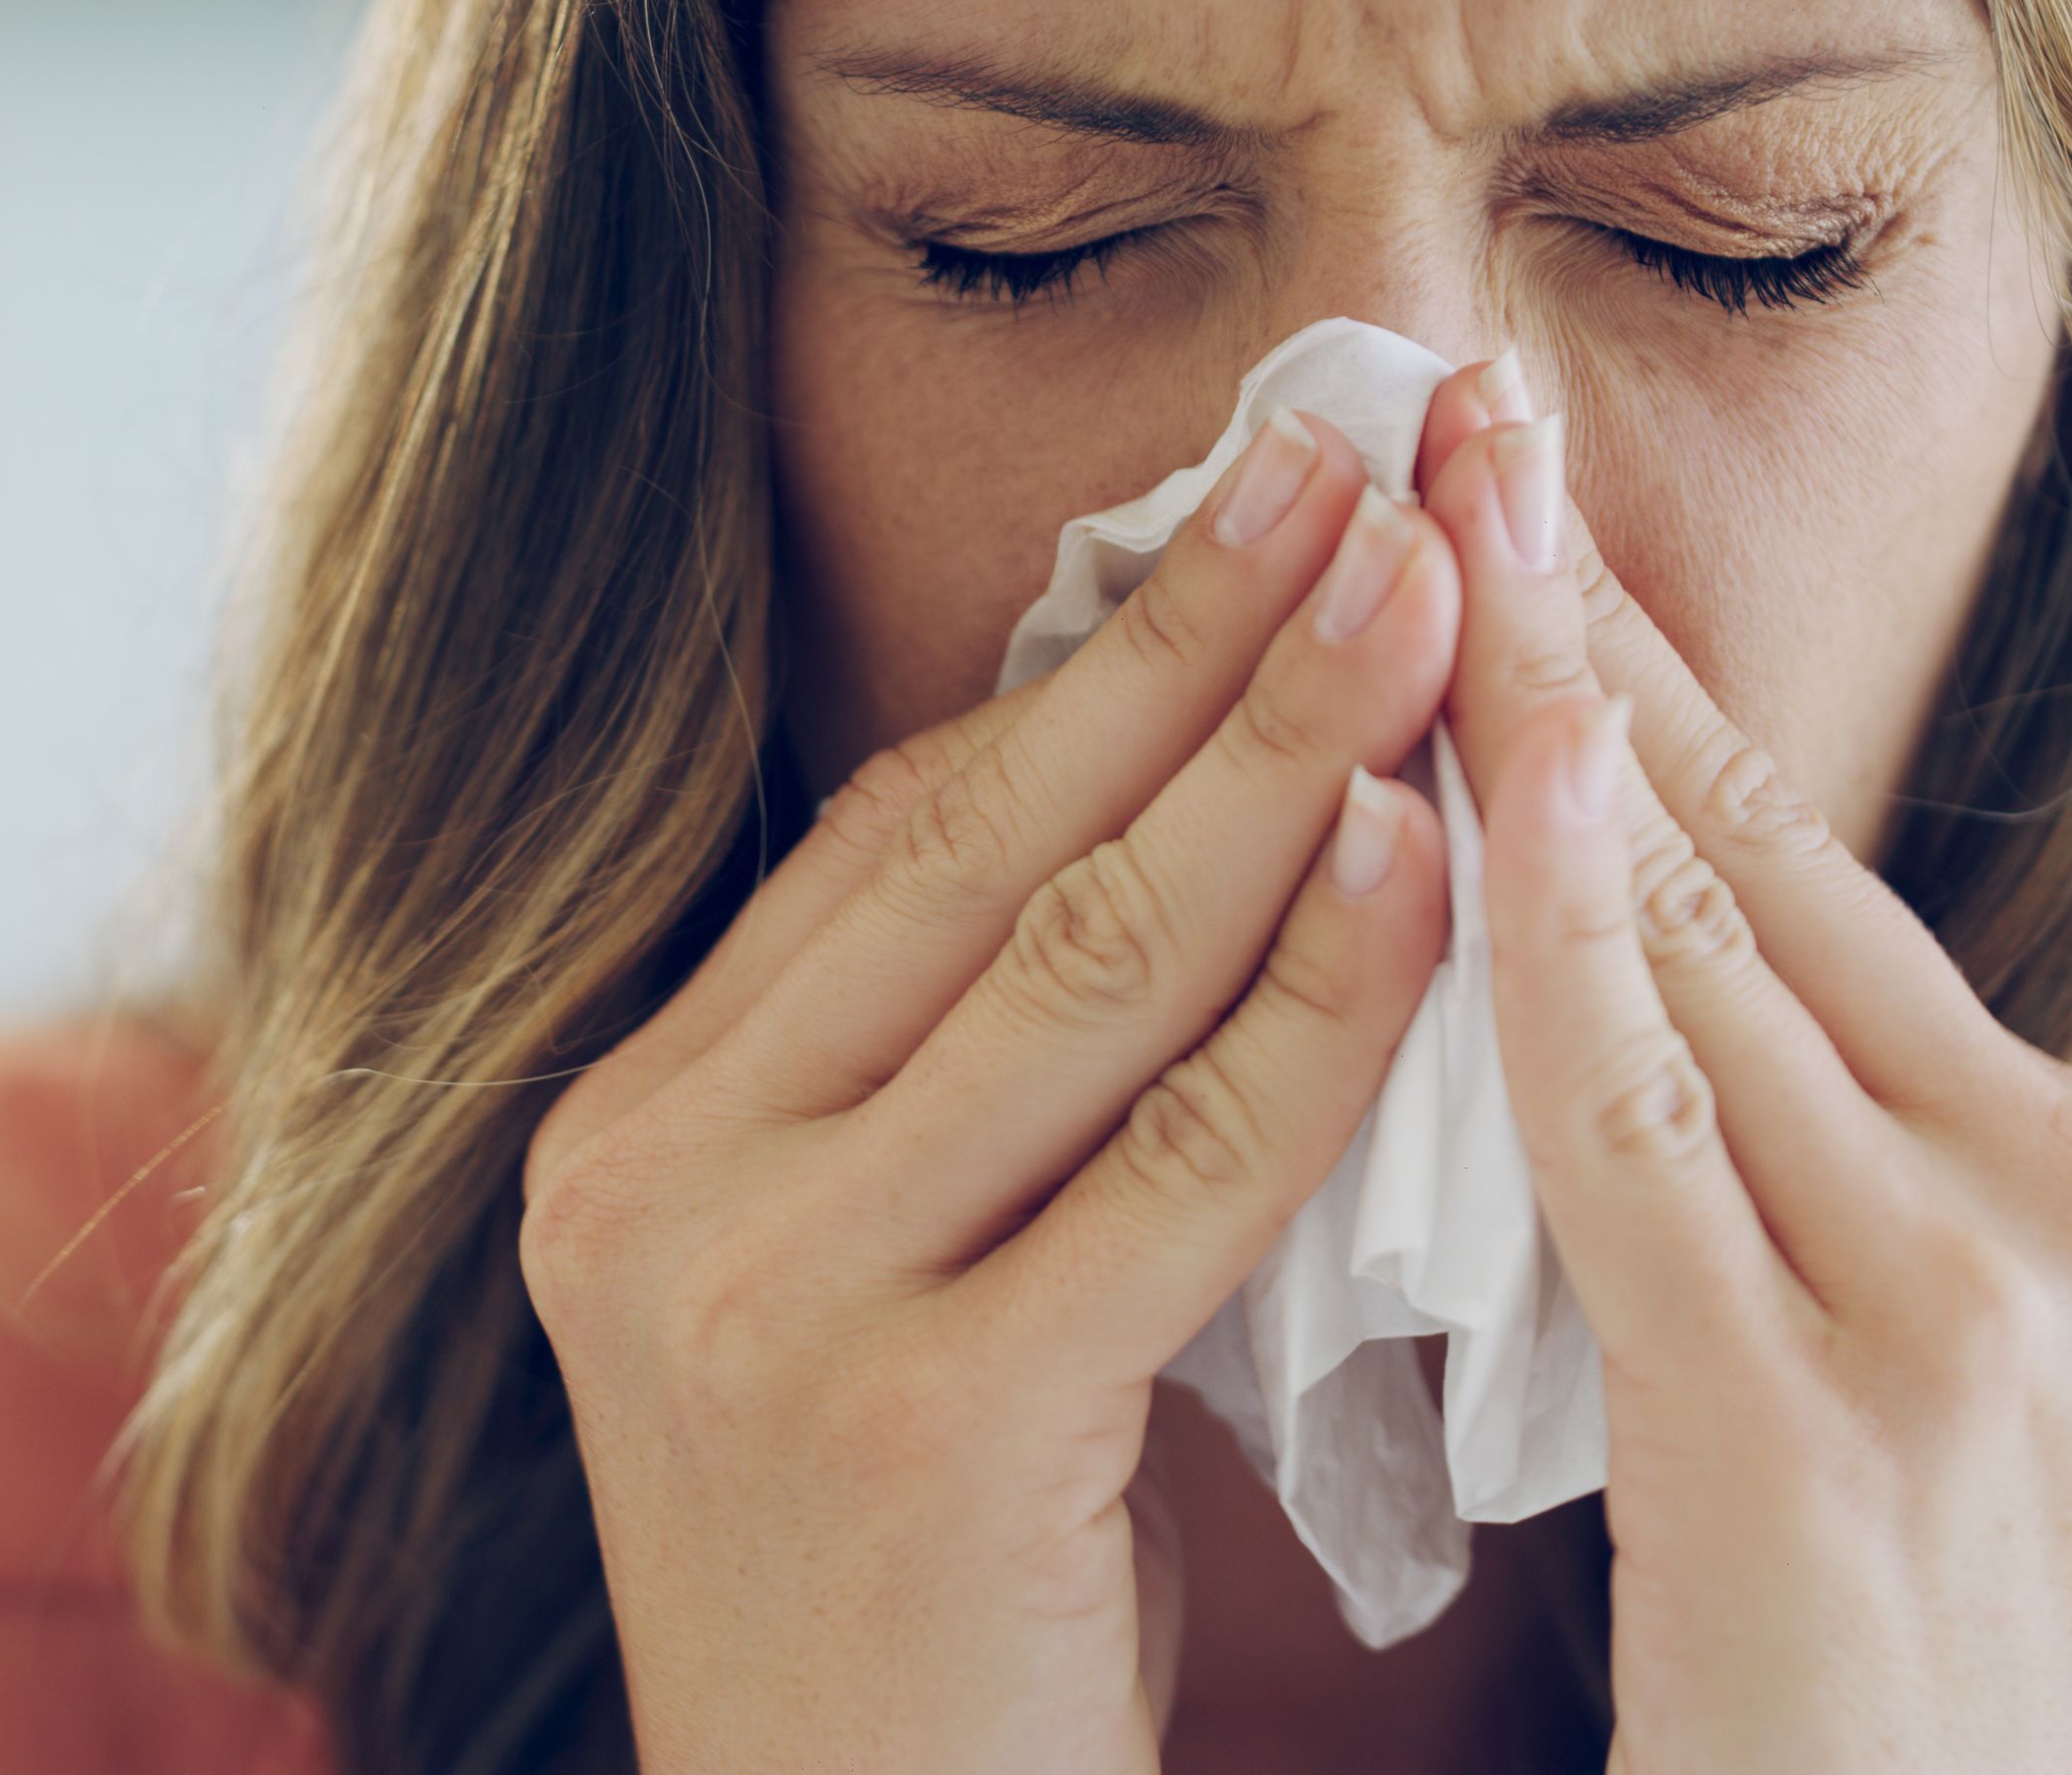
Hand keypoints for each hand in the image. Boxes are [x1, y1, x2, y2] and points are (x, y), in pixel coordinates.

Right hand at [519, 411, 1455, 1772]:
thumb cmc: (922, 1611)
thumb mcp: (876, 1306)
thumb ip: (959, 1091)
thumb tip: (1169, 807)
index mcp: (630, 1139)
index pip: (887, 844)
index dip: (1082, 660)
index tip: (1244, 505)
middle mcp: (652, 1193)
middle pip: (979, 856)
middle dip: (1195, 640)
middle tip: (1366, 461)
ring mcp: (759, 1304)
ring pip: (1080, 973)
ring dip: (1285, 762)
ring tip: (1437, 598)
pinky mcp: (916, 1426)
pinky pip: (1173, 1168)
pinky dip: (1321, 1008)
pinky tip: (1440, 870)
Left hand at [1416, 361, 2071, 1772]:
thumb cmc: (1840, 1675)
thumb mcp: (1836, 1353)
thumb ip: (1737, 1151)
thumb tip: (1553, 934)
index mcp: (2054, 1167)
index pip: (1792, 858)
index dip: (1634, 660)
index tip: (1506, 486)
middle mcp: (2046, 1195)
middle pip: (1752, 844)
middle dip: (1576, 613)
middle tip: (1443, 400)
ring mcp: (1958, 1300)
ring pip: (1696, 939)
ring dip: (1535, 703)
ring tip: (1419, 499)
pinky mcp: (1820, 1421)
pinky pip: (1636, 1124)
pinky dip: (1541, 933)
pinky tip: (1452, 774)